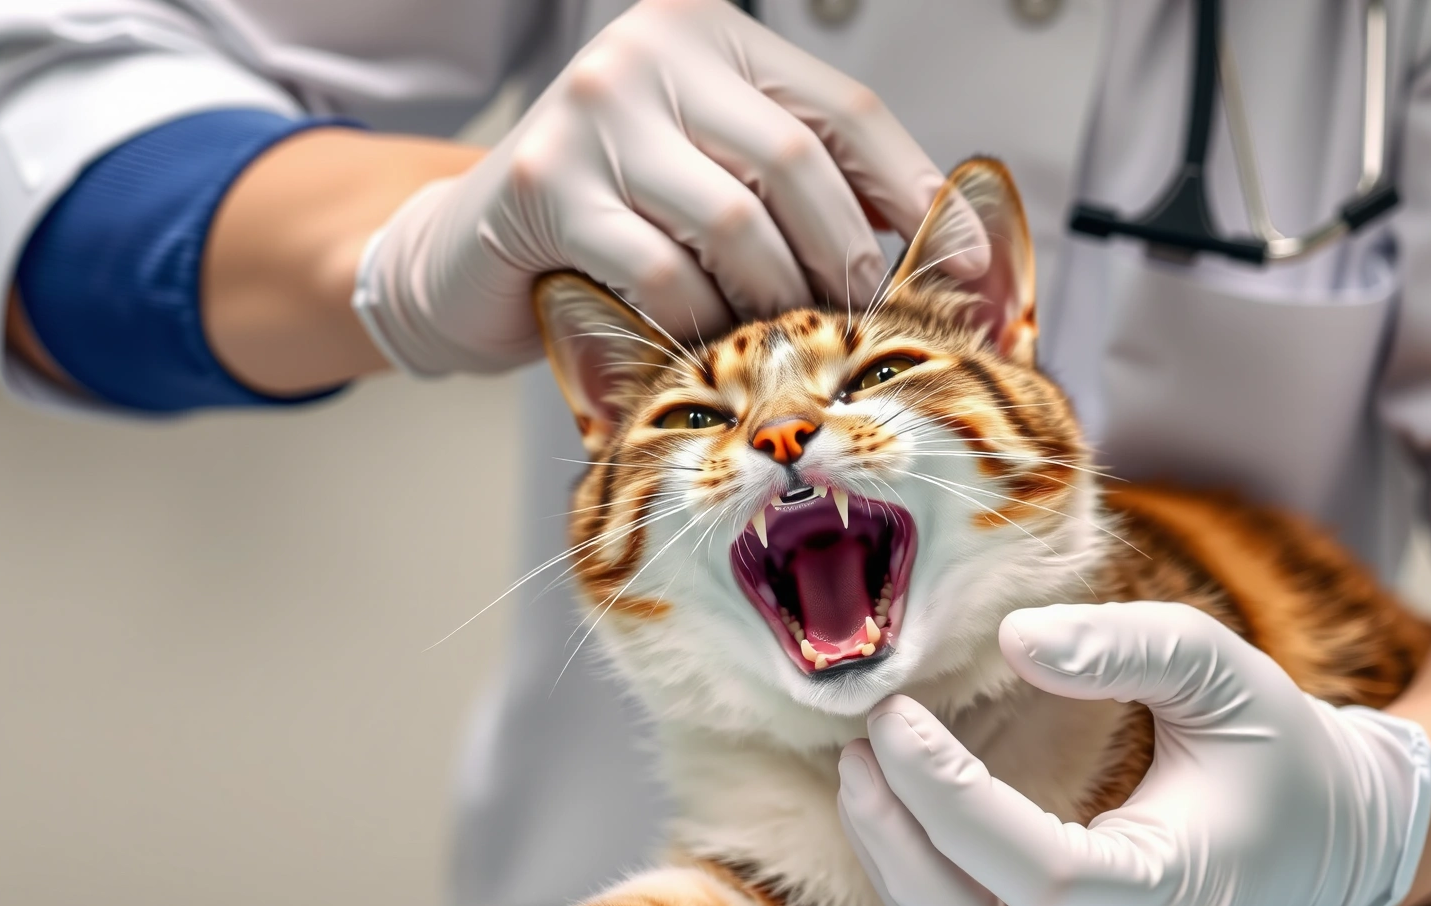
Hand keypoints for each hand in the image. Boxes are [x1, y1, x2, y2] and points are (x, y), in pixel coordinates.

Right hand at [353, 0, 972, 374]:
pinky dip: (700, 324)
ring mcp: (590, 112)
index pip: (843, 105)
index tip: (963, 261)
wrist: (467, 255)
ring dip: (774, 299)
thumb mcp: (715, 181)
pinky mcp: (542, 184)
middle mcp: (648, 52)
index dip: (912, 189)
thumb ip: (806, 192)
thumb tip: (942, 249)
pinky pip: (661, 273)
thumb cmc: (611, 223)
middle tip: (861, 320)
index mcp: (709, 34)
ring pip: (734, 220)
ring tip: (784, 338)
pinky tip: (706, 346)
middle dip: (844, 256)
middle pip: (795, 160)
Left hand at [837, 602, 1430, 905]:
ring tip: (865, 780)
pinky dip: (930, 898)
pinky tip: (902, 826)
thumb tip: (1015, 639)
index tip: (892, 719)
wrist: (1334, 840)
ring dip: (902, 876)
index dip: (949, 800)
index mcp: (1181, 889)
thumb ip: (1124, 643)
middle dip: (901, 847)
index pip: (1041, 873)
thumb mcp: (1222, 669)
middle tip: (857, 753)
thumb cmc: (1279, 749)